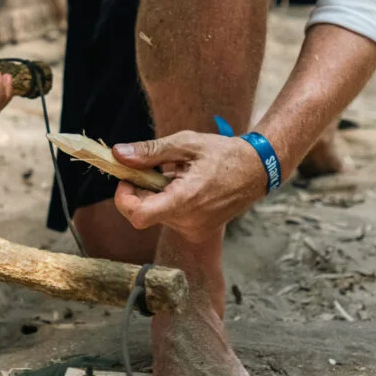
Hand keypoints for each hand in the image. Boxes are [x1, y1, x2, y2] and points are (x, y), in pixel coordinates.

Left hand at [112, 131, 267, 242]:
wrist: (256, 171)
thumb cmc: (222, 153)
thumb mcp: (186, 143)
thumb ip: (151, 151)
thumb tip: (118, 154)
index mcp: (185, 200)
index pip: (138, 216)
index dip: (124, 197)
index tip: (127, 177)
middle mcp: (188, 222)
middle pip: (143, 214)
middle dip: (139, 190)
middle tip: (151, 167)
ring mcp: (194, 230)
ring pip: (156, 215)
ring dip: (154, 195)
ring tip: (176, 174)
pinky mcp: (197, 231)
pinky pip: (170, 218)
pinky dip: (167, 201)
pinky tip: (184, 185)